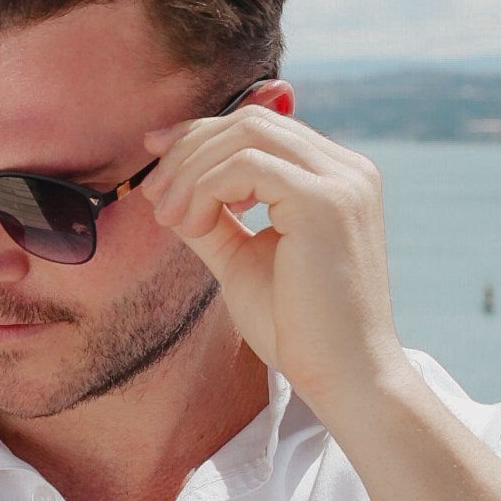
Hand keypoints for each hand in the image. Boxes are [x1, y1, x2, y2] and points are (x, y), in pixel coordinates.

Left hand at [141, 104, 406, 423]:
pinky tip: (191, 226)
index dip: (201, 134)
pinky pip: (246, 166)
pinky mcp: (327, 201)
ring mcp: (342, 181)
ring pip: (245, 136)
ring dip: (191, 171)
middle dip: (189, 148)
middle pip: (250, 122)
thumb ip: (212, 219)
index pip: (260, 128)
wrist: (342, 378)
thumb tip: (166, 187)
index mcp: (335, 178)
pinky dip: (205, 188)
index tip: (153, 156)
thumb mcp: (241, 259)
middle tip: (153, 194)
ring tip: (168, 218)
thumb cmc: (297, 328)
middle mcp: (347, 170)